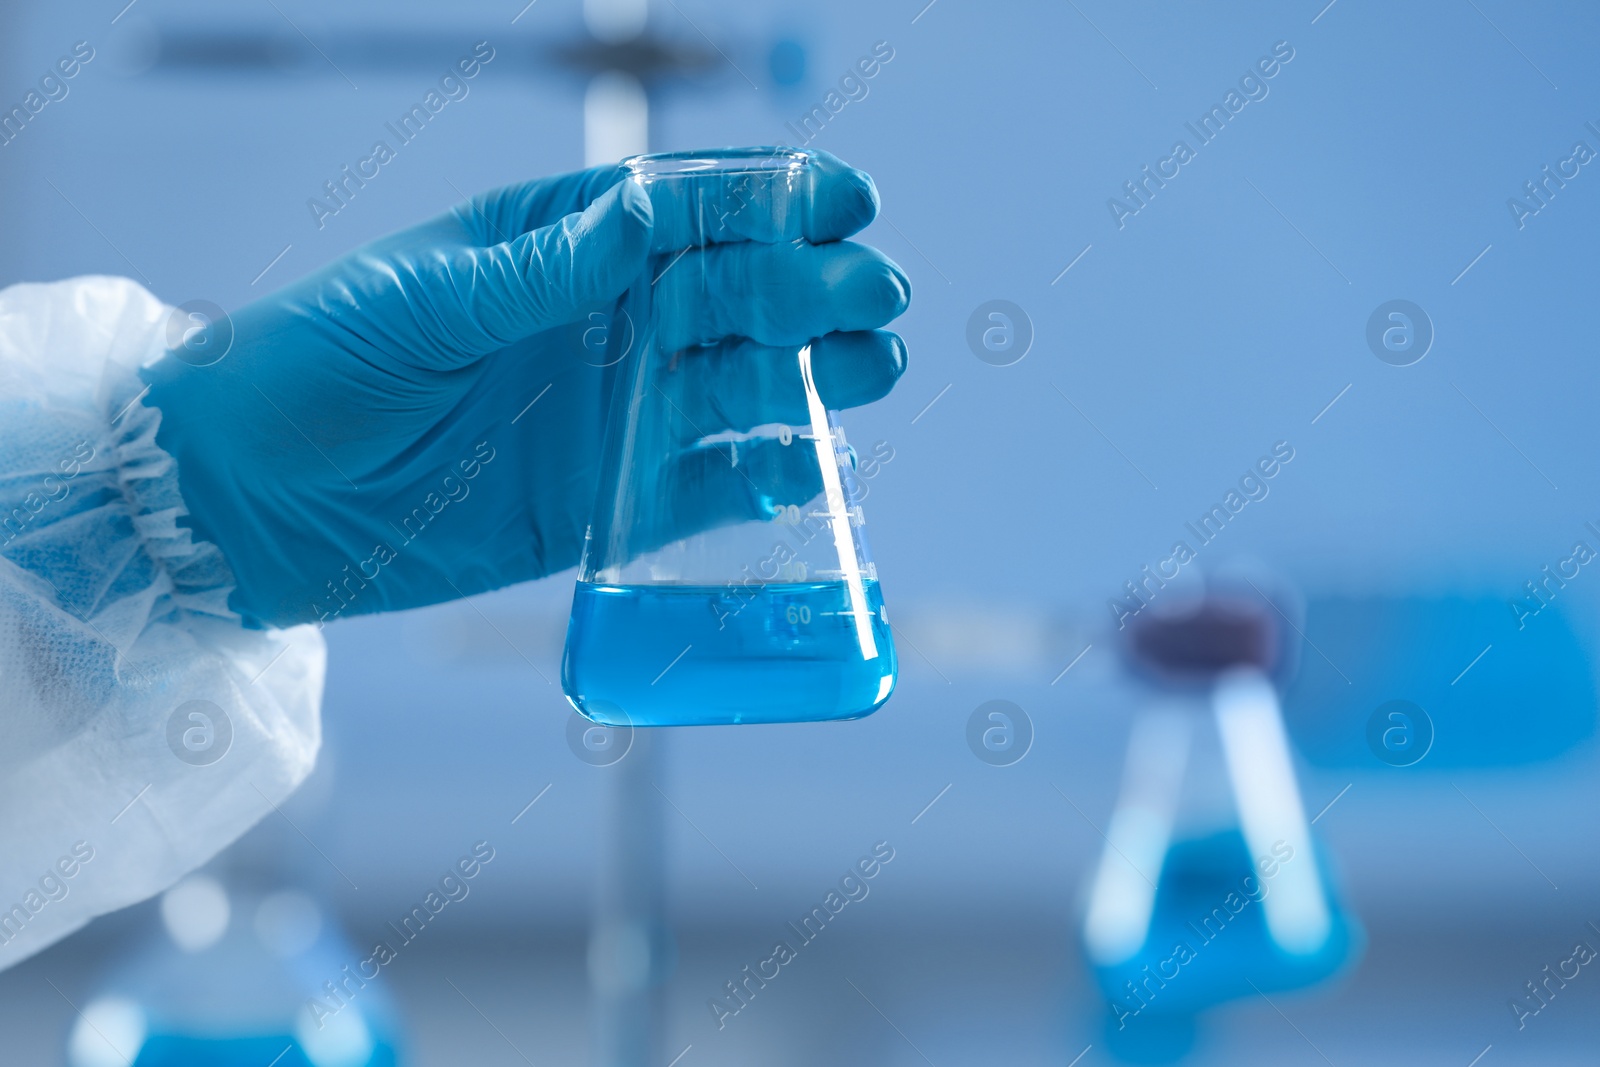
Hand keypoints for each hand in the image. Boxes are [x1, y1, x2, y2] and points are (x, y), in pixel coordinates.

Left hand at [142, 149, 909, 626]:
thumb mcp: (423, 300)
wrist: (255, 500)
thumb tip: (646, 212)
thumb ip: (542, 270)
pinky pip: (709, 487)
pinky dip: (764, 478)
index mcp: (564, 243)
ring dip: (814, 376)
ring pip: (745, 386)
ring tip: (873, 369)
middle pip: (742, 294)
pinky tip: (809, 466)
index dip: (774, 199)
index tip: (845, 201)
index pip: (691, 206)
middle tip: (875, 294)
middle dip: (815, 287)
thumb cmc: (315, 363)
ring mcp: (618, 413)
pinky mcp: (613, 503)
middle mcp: (608, 323)